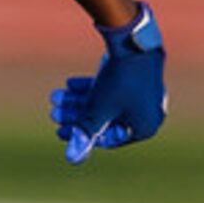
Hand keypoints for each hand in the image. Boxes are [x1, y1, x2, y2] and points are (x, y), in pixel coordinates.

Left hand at [50, 2, 166, 162]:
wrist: (133, 43)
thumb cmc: (119, 82)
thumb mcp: (98, 111)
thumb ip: (86, 133)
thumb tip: (72, 159)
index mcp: (145, 127)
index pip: (109, 138)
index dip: (82, 136)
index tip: (61, 131)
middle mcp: (149, 113)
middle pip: (105, 119)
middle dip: (77, 115)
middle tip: (54, 112)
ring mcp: (145, 95)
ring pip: (106, 102)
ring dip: (80, 100)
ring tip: (57, 96)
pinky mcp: (139, 77)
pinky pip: (113, 88)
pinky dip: (92, 88)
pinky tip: (70, 84)